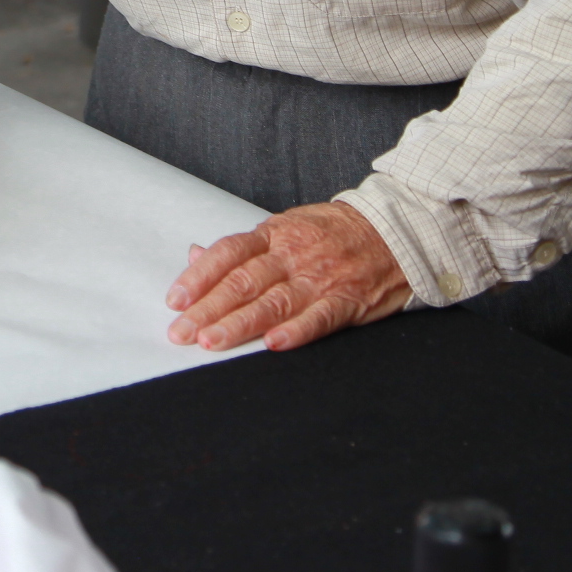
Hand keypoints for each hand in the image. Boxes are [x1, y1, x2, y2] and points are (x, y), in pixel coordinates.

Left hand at [165, 200, 411, 352]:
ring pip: (273, 302)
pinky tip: (273, 344)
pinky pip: (319, 317)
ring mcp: (320, 278)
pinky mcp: (348, 301)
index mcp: (274, 235)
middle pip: (243, 282)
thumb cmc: (334, 233)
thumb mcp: (286, 227)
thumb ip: (242, 247)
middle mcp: (293, 255)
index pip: (228, 254)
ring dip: (240, 324)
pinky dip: (296, 331)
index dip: (199, 277)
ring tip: (212, 341)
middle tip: (181, 333)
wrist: (396, 230)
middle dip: (208, 309)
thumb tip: (195, 254)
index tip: (175, 300)